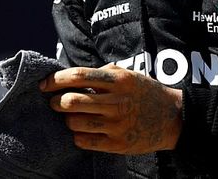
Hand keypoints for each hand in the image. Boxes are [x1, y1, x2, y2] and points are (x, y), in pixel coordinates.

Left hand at [40, 64, 181, 154]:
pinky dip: (77, 136)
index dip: (56, 80)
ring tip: (70, 117)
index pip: (78, 76)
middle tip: (53, 102)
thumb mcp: (129, 75)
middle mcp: (117, 102)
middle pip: (72, 101)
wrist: (173, 118)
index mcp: (118, 80)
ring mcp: (117, 125)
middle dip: (56, 102)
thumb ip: (103, 74)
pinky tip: (80, 131)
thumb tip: (72, 76)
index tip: (44, 84)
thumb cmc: (145, 93)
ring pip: (75, 123)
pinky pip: (85, 141)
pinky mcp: (117, 144)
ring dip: (66, 119)